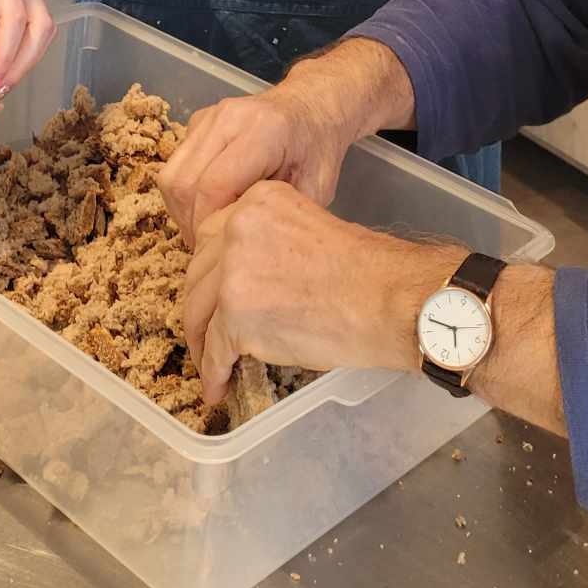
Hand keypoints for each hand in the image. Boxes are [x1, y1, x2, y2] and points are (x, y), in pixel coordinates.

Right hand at [160, 68, 353, 248]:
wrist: (311, 106)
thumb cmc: (318, 151)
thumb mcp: (314, 188)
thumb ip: (276, 213)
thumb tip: (238, 245)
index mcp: (263, 131)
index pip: (214, 185)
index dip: (209, 224)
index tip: (218, 250)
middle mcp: (228, 117)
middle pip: (185, 181)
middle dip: (190, 223)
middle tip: (208, 249)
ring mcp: (209, 116)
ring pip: (172, 174)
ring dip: (181, 210)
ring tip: (204, 232)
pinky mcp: (198, 121)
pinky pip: (175, 165)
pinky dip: (183, 194)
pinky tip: (206, 208)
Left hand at [182, 181, 444, 402]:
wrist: (387, 301)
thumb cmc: (365, 273)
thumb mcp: (306, 230)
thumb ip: (268, 243)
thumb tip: (245, 281)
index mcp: (257, 201)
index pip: (214, 234)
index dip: (211, 269)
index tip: (212, 293)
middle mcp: (237, 227)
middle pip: (199, 270)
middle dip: (201, 304)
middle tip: (207, 331)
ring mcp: (233, 272)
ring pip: (199, 310)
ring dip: (202, 340)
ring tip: (210, 363)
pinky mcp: (236, 316)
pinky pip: (216, 349)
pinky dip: (214, 372)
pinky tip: (217, 386)